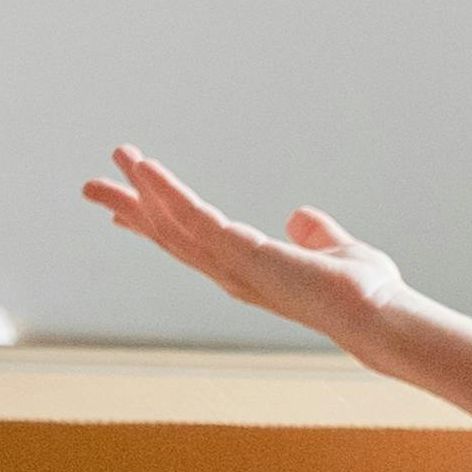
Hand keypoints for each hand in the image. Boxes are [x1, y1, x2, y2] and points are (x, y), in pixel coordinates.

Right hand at [85, 145, 401, 349]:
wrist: (380, 315)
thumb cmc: (364, 293)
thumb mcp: (335, 250)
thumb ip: (314, 234)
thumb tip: (299, 216)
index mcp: (246, 270)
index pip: (191, 243)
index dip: (156, 222)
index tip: (126, 207)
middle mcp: (230, 272)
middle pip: (169, 235)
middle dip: (131, 207)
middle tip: (91, 184)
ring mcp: (232, 264)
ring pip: (174, 222)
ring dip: (142, 189)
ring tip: (117, 155)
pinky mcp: (242, 252)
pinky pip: (195, 216)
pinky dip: (167, 191)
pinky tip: (146, 168)